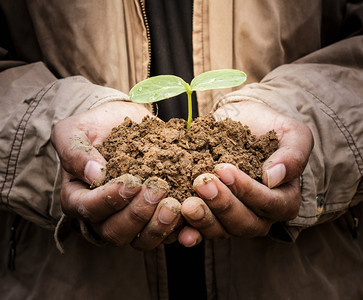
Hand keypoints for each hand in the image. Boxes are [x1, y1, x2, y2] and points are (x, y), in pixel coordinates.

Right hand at [51, 101, 181, 249]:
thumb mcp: (74, 131)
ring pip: (140, 240)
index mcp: (78, 198)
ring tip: (174, 204)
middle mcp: (102, 216)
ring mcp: (129, 220)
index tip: (130, 183)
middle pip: (115, 232)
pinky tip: (189, 212)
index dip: (109, 200)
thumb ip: (76, 152)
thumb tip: (94, 173)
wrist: (122, 123)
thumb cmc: (94, 127)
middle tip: (157, 190)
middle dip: (137, 214)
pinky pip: (164, 233)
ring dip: (158, 226)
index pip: (88, 209)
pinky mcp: (152, 217)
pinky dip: (178, 228)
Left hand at [178, 100, 312, 245]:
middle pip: (244, 223)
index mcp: (283, 200)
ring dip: (204, 220)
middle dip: (222, 204)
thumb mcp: (293, 134)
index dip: (247, 190)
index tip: (224, 169)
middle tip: (202, 183)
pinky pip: (202, 231)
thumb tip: (273, 178)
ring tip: (188, 204)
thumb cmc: (269, 128)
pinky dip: (191, 232)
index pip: (269, 204)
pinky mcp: (211, 215)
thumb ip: (293, 155)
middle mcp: (260, 215)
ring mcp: (233, 218)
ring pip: (222, 231)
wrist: (243, 123)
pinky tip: (180, 231)